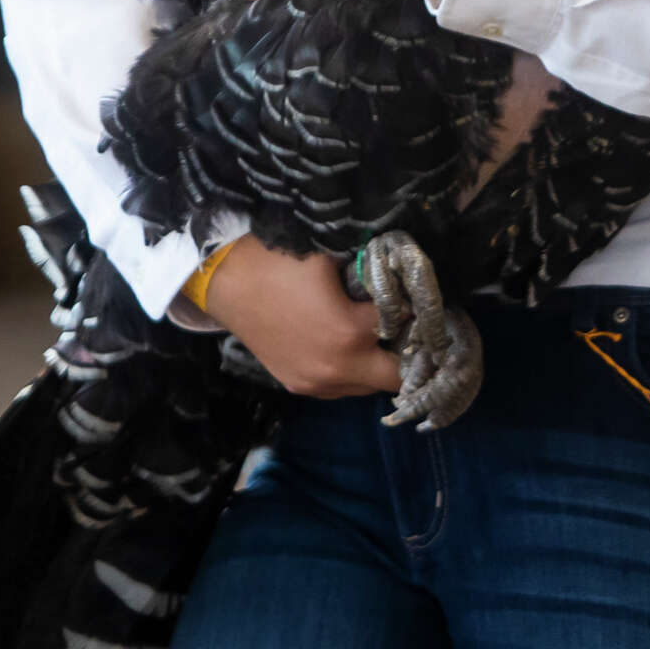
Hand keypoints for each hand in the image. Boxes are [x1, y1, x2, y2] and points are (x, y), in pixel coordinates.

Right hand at [204, 237, 400, 397]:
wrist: (228, 283)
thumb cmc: (281, 263)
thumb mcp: (334, 259)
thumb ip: (370, 275)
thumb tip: (398, 275)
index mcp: (350, 333)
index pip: (405, 328)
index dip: (416, 312)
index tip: (420, 302)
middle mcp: (338, 369)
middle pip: (396, 378)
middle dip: (409, 355)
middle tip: (411, 330)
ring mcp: (316, 384)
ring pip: (368, 389)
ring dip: (380, 366)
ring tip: (380, 338)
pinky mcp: (298, 386)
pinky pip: (341, 389)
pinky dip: (354, 372)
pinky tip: (350, 348)